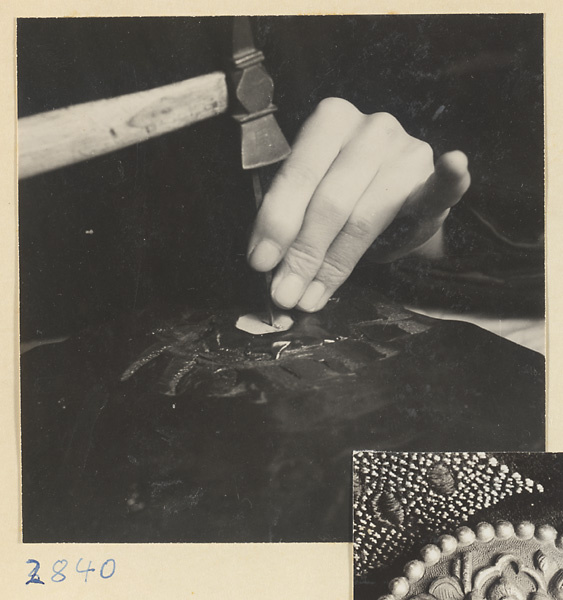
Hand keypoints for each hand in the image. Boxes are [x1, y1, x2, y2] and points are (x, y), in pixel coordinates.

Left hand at [247, 98, 470, 311]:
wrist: (391, 191)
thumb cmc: (343, 193)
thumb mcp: (309, 197)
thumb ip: (289, 220)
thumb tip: (265, 265)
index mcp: (330, 121)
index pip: (298, 175)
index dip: (276, 223)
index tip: (261, 262)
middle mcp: (370, 129)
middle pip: (330, 200)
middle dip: (302, 254)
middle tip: (285, 292)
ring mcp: (406, 151)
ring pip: (364, 217)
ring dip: (335, 264)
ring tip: (311, 297)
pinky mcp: (433, 180)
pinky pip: (442, 184)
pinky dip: (450, 178)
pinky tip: (454, 164)